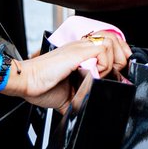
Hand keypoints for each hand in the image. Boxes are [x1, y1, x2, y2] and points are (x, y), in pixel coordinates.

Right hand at [2, 34, 131, 110]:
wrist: (26, 81)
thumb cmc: (41, 86)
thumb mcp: (68, 93)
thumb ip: (81, 96)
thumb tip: (90, 109)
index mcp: (80, 53)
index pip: (109, 43)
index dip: (119, 55)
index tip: (119, 72)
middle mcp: (81, 46)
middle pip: (115, 39)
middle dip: (121, 58)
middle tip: (114, 75)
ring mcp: (80, 47)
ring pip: (111, 42)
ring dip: (112, 61)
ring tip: (103, 75)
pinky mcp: (77, 52)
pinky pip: (102, 50)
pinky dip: (104, 64)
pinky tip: (94, 75)